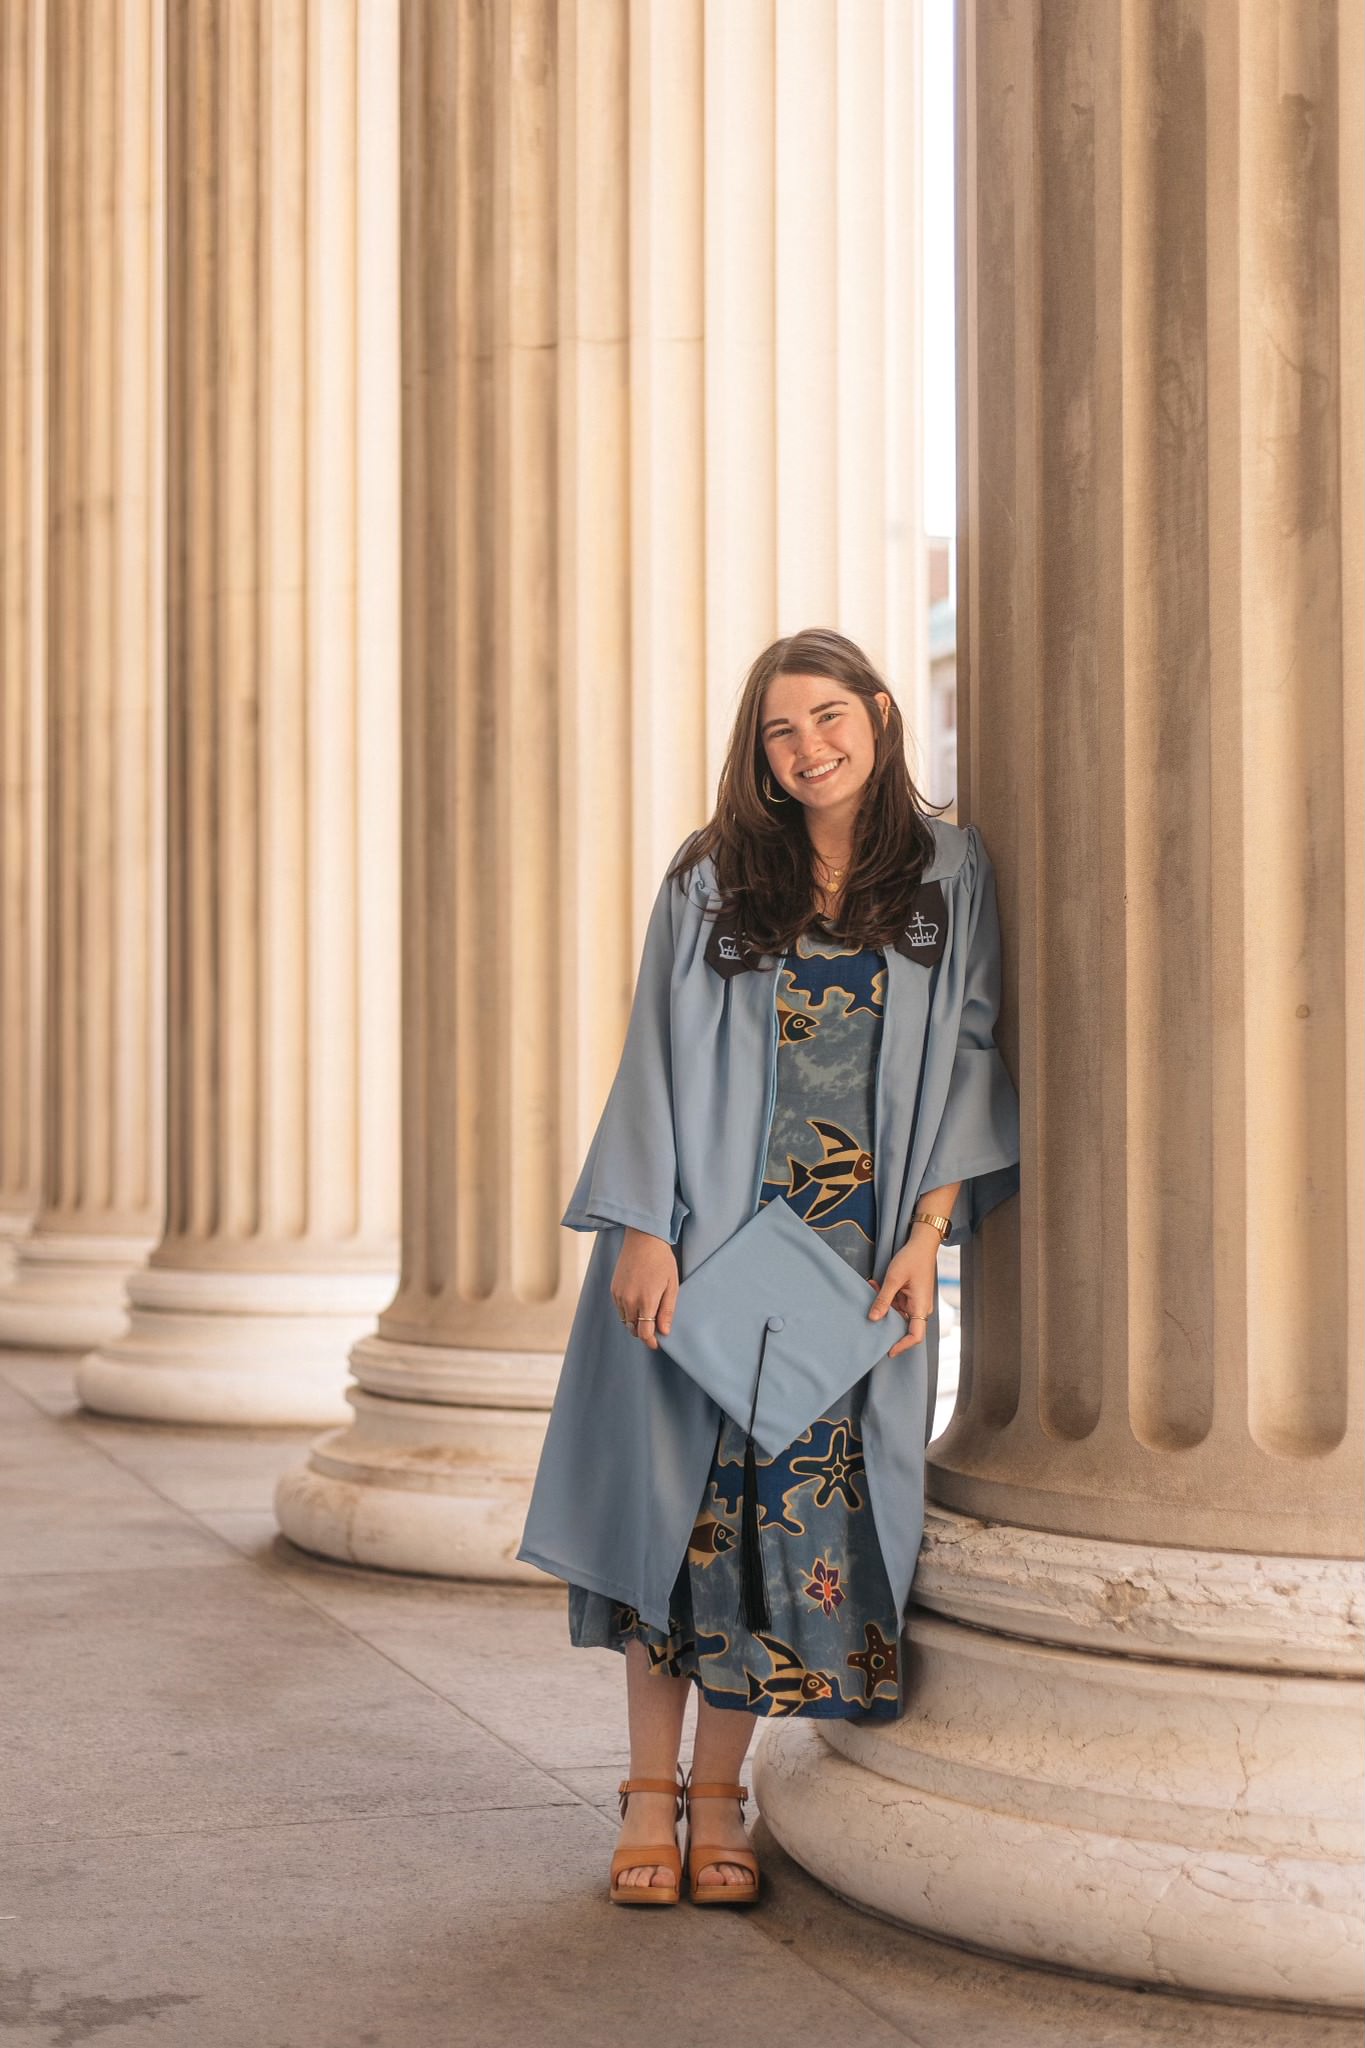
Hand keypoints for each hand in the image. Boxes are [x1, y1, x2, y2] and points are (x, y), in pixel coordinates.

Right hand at [611, 1227, 678, 1351]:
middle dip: (644, 1333)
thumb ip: (667, 1311)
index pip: (644, 1333)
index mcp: (646, 1301)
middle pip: (633, 1329)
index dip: (651, 1342)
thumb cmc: (662, 1261)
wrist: (643, 1239)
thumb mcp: (672, 1286)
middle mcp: (629, 1300)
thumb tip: (664, 1332)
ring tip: (647, 1316)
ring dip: (635, 1323)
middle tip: (655, 1329)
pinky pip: (619, 1309)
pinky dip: (627, 1312)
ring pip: (625, 1321)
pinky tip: (638, 1304)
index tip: (657, 1344)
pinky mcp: (614, 1289)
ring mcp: (619, 1295)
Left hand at [865, 1232, 937, 1357]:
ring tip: (872, 1287)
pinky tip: (875, 1284)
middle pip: (903, 1326)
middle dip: (884, 1320)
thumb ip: (883, 1299)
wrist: (922, 1244)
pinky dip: (885, 1298)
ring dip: (882, 1305)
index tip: (888, 1351)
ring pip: (896, 1314)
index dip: (902, 1346)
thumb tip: (873, 1318)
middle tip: (868, 1312)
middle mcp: (920, 1308)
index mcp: (921, 1306)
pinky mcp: (910, 1297)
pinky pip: (896, 1304)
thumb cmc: (911, 1259)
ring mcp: (915, 1303)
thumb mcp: (893, 1278)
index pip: (915, 1335)